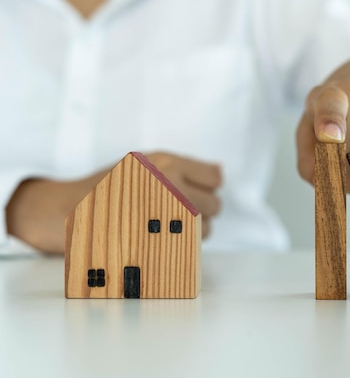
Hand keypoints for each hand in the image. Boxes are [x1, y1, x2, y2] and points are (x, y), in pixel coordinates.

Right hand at [6, 152, 221, 253]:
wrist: (70, 209)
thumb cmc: (110, 187)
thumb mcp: (145, 165)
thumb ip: (181, 169)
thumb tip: (220, 172)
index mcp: (167, 163)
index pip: (214, 177)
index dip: (208, 188)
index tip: (194, 194)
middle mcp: (170, 184)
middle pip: (214, 204)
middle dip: (202, 211)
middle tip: (176, 213)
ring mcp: (165, 211)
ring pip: (206, 228)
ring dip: (194, 230)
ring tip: (165, 226)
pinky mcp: (158, 236)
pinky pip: (191, 244)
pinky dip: (184, 244)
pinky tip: (163, 238)